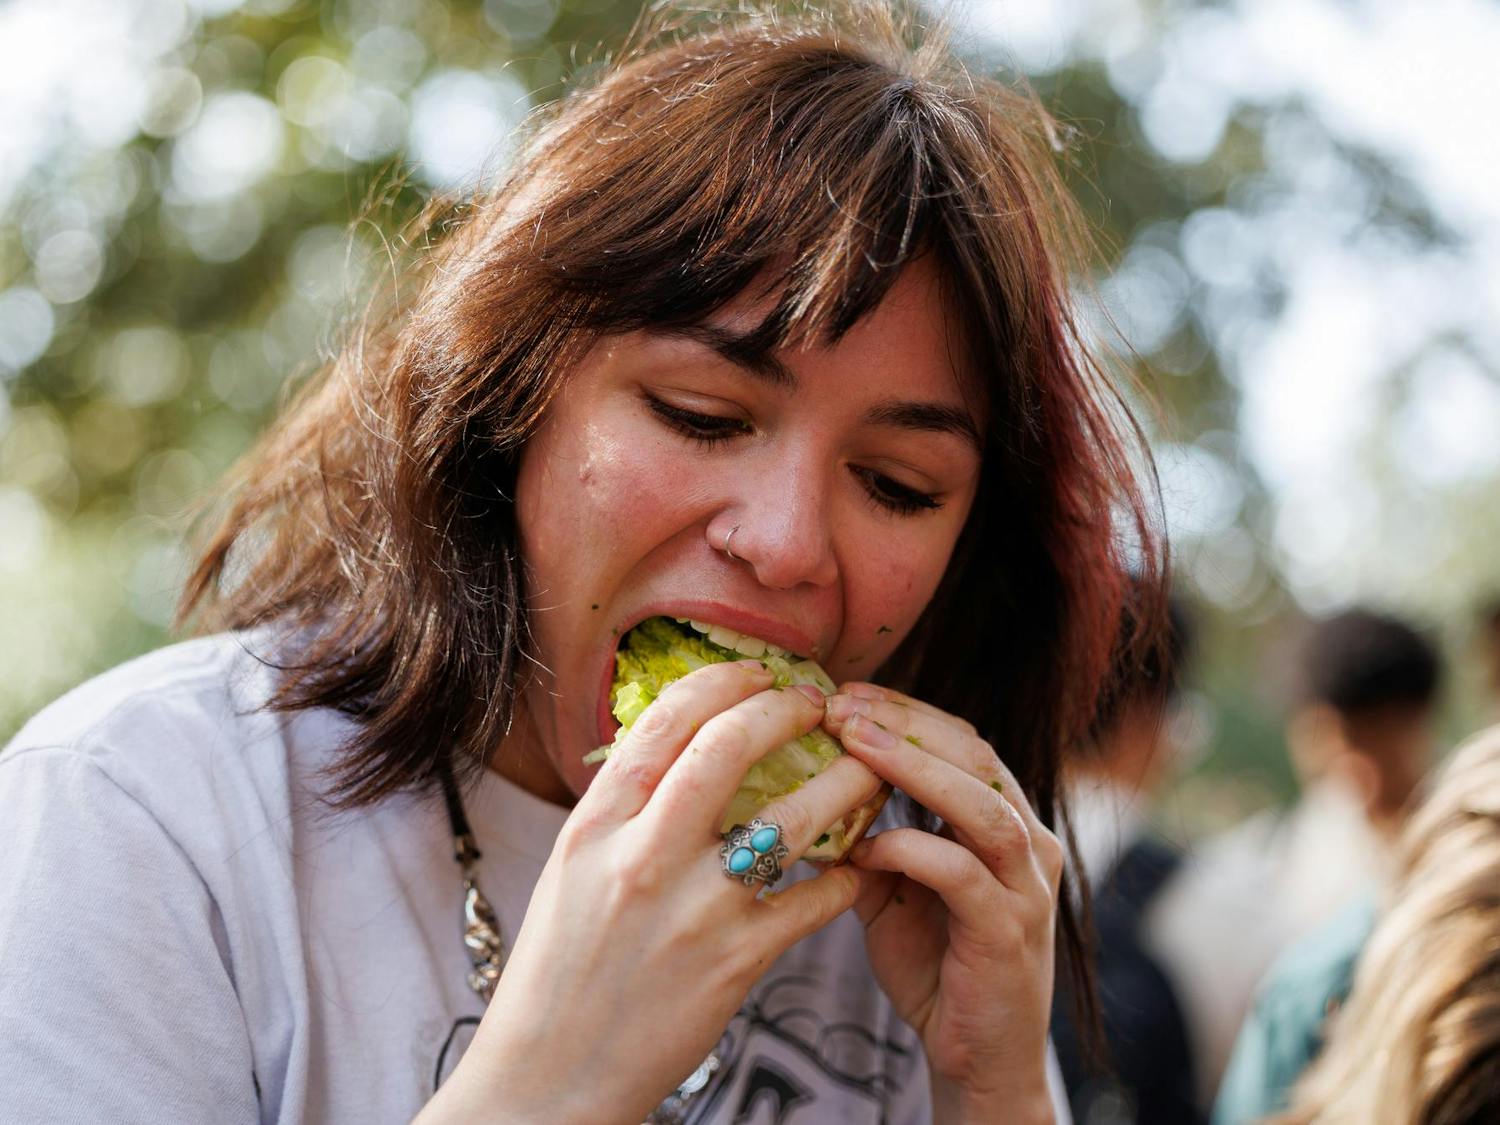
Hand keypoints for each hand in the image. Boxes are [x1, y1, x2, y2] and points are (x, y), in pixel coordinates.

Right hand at [425, 660, 883, 1124]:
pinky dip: (845, 874)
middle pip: (730, 747)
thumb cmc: (562, 968)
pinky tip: (853, 865)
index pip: (667, 720)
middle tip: (820, 704)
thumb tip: (683, 737)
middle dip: (788, 710)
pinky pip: (815, 899)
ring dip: (843, 782)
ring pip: (794, 818)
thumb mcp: (572, 866)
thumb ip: (625, 806)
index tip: (761, 672)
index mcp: (596, 825)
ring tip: (865, 770)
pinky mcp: (737, 963)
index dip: (725, 681)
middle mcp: (643, 857)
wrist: (551, 1076)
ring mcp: (694, 911)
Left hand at [823, 683, 1064, 1124]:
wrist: (977, 1058)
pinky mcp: (1009, 932)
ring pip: (982, 804)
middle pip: (976, 754)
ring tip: (854, 741)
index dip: (904, 711)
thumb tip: (808, 785)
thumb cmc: (936, 965)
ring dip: (914, 767)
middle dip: (905, 723)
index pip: (962, 741)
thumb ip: (869, 836)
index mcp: (1005, 821)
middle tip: (841, 705)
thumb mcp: (893, 889)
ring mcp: (1026, 886)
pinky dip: (912, 849)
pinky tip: (867, 844)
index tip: (844, 694)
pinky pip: (963, 873)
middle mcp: (1027, 843)